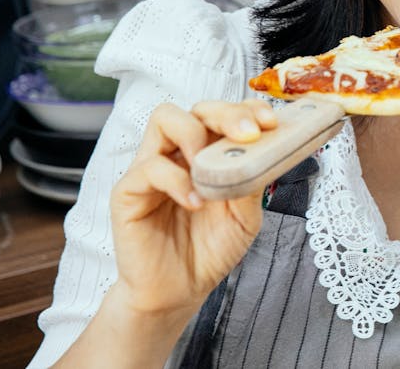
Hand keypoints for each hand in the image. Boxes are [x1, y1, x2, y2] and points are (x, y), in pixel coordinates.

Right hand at [108, 99, 276, 316]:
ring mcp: (151, 169)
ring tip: (212, 169)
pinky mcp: (128, 191)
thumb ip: (251, 182)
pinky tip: (196, 203)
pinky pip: (149, 168)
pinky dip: (178, 181)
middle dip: (226, 113)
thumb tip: (264, 152)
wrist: (180, 291)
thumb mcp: (245, 216)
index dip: (247, 109)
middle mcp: (178, 154)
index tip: (271, 122)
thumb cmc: (209, 250)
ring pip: (164, 120)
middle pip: (195, 108)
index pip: (223, 114)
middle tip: (249, 134)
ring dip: (196, 136)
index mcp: (207, 155)